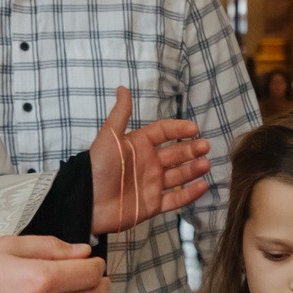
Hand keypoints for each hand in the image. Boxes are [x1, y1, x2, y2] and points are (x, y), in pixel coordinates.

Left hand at [89, 86, 211, 235]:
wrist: (87, 201)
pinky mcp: (153, 205)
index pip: (163, 132)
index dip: (179, 130)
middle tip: (205, 146)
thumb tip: (122, 87)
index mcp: (139, 145)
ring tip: (205, 164)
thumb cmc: (98, 166)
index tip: (194, 129)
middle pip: (176, 153)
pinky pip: (176, 198)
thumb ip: (121, 113)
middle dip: (191, 149)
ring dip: (193, 169)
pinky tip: (203, 186)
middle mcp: (149, 163)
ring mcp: (152, 184)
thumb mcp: (109, 136)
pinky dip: (190, 193)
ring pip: (179, 175)